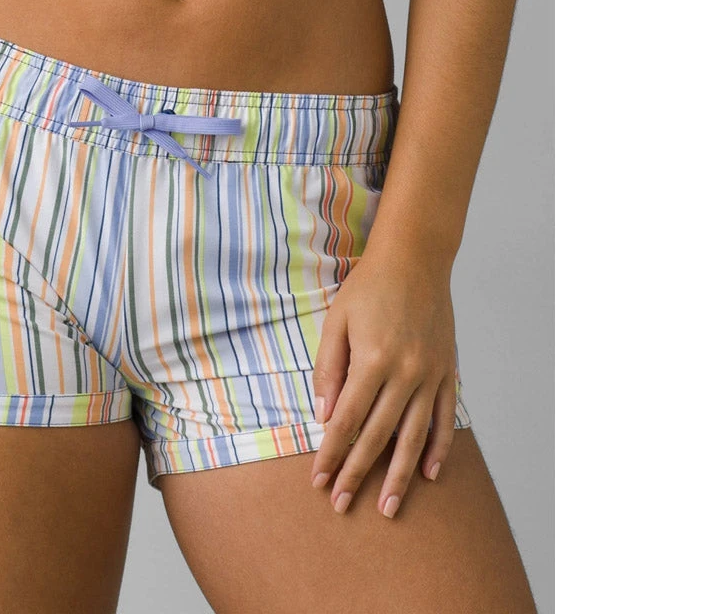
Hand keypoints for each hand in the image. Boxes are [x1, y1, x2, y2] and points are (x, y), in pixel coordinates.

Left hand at [308, 239, 459, 517]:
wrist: (416, 260)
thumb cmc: (368, 287)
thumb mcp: (336, 321)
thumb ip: (329, 368)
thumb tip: (324, 415)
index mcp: (371, 360)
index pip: (347, 420)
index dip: (331, 454)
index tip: (318, 480)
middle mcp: (404, 373)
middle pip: (377, 435)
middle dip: (357, 474)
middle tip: (341, 505)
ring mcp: (430, 375)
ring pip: (413, 436)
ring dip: (398, 475)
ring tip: (388, 508)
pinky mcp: (448, 372)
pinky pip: (443, 418)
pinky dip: (437, 448)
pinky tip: (427, 474)